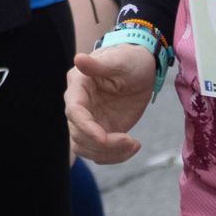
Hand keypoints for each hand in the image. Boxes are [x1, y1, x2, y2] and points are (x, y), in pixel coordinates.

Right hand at [65, 44, 156, 163]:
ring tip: (134, 145)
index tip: (104, 139)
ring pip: (86, 148)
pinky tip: (133, 146)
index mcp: (78, 86)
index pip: (74, 112)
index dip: (86, 128)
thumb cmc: (129, 60)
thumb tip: (78, 59)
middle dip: (103, 145)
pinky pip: (101, 152)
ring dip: (109, 154)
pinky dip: (116, 156)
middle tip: (130, 141)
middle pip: (78, 135)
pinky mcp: (102, 131)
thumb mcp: (119, 61)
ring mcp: (90, 120)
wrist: (140, 69)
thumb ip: (98, 65)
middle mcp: (79, 106)